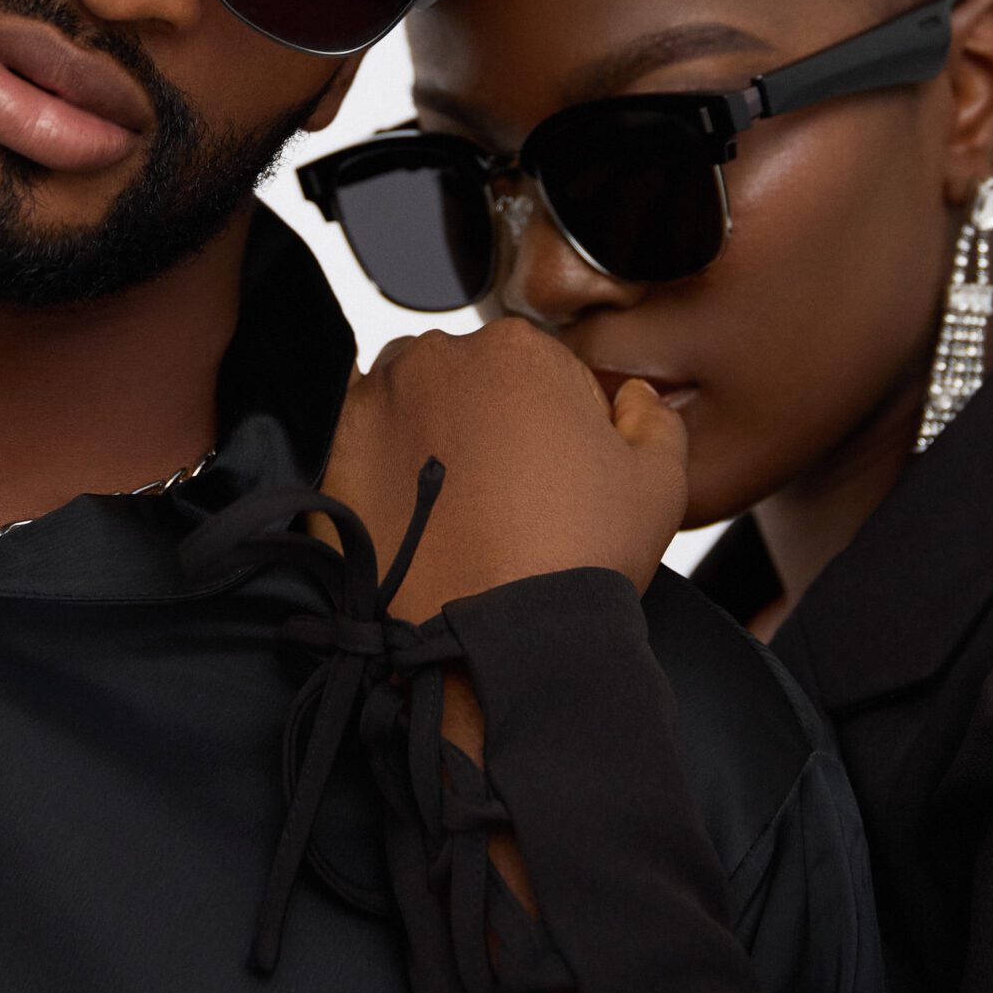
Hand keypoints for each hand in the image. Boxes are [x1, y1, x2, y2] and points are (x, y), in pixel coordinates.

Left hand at [323, 318, 687, 621]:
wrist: (498, 641)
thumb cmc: (574, 562)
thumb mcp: (657, 482)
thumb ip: (653, 417)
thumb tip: (634, 398)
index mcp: (516, 351)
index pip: (540, 371)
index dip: (555, 426)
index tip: (552, 473)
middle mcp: (437, 361)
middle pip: (469, 381)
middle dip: (487, 424)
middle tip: (506, 497)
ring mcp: (377, 404)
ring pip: (412, 406)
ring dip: (431, 440)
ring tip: (458, 512)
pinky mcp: (334, 453)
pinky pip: (360, 442)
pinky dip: (381, 466)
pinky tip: (412, 512)